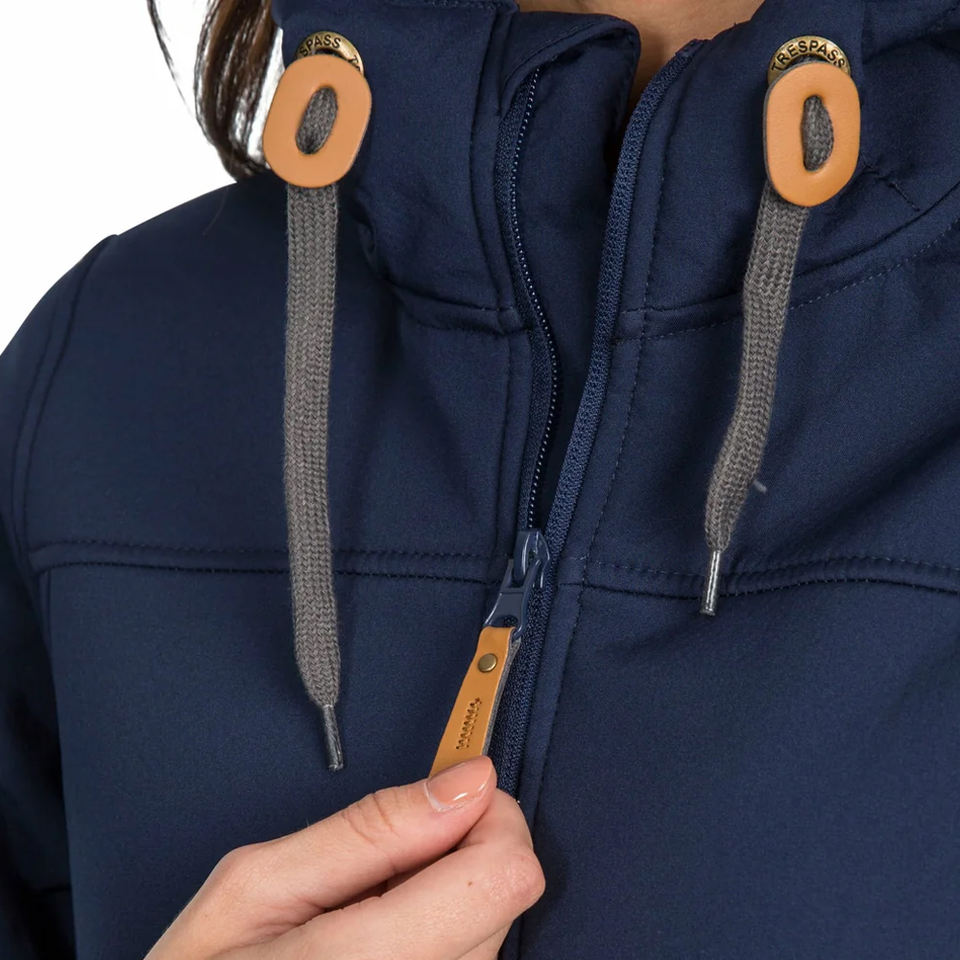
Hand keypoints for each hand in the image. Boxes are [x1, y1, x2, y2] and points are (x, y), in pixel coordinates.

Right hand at [145, 755, 543, 958]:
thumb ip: (371, 828)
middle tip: (386, 859)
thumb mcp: (257, 885)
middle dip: (460, 853)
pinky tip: (383, 938)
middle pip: (506, 896)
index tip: (449, 797)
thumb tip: (467, 782)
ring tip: (369, 907)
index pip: (505, 875)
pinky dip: (440, 932)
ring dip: (447, 898)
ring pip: (492, 930)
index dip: (486, 818)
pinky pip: (468, 959)